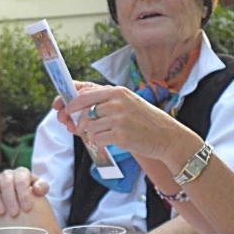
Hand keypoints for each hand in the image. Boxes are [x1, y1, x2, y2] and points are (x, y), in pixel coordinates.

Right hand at [0, 167, 48, 219]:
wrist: (23, 197)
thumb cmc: (34, 194)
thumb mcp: (41, 189)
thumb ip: (42, 187)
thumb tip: (36, 190)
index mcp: (21, 172)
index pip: (21, 179)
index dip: (23, 193)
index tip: (27, 209)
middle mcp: (7, 174)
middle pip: (6, 182)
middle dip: (10, 198)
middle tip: (14, 213)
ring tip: (1, 214)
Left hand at [55, 85, 184, 160]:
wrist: (168, 136)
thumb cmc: (144, 120)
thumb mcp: (127, 102)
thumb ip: (104, 101)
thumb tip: (75, 104)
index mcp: (117, 91)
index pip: (84, 94)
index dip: (71, 103)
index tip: (64, 110)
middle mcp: (117, 102)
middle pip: (83, 111)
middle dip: (76, 121)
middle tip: (76, 128)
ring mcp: (119, 118)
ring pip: (89, 126)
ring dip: (91, 133)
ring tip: (104, 134)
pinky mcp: (120, 135)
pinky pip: (97, 138)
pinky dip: (99, 142)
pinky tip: (111, 140)